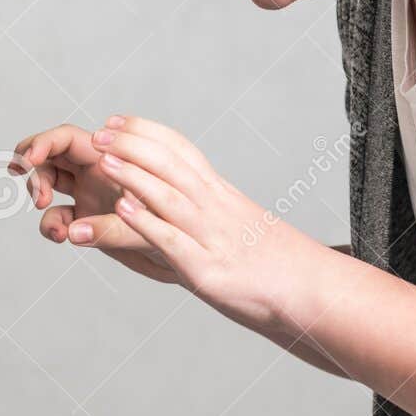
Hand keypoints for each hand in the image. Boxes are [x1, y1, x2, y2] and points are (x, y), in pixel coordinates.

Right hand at [9, 123, 180, 284]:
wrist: (193, 260)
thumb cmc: (182, 237)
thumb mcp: (151, 231)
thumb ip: (110, 230)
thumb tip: (71, 232)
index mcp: (113, 158)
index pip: (68, 138)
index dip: (43, 143)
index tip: (28, 160)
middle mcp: (98, 171)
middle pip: (51, 154)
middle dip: (33, 164)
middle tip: (30, 187)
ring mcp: (91, 194)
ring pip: (50, 183)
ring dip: (41, 194)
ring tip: (48, 214)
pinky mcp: (86, 220)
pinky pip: (58, 217)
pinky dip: (52, 226)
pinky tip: (62, 236)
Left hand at [78, 114, 330, 332]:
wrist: (317, 294)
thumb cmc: (279, 267)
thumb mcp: (242, 228)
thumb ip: (212, 214)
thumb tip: (187, 205)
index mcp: (223, 196)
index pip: (181, 151)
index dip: (145, 132)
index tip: (115, 121)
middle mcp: (218, 209)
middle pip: (170, 165)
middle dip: (131, 146)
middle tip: (98, 134)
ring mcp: (213, 238)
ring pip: (169, 197)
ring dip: (133, 176)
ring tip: (102, 160)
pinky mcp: (208, 270)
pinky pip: (173, 241)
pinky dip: (146, 223)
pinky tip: (121, 211)